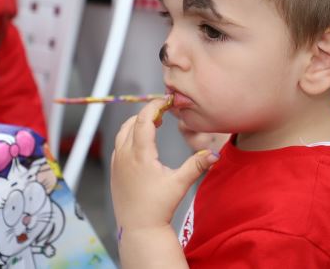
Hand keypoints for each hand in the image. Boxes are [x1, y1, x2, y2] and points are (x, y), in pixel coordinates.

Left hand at [111, 99, 218, 231]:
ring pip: (122, 132)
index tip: (167, 100)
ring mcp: (117, 162)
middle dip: (148, 112)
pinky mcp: (115, 170)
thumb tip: (215, 154)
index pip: (143, 119)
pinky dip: (129, 135)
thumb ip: (196, 165)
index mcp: (140, 155)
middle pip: (132, 122)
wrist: (138, 229)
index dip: (155, 106)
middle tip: (164, 111)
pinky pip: (119, 144)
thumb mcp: (179, 184)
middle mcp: (125, 155)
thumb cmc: (159, 207)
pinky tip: (143, 142)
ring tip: (155, 124)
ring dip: (137, 123)